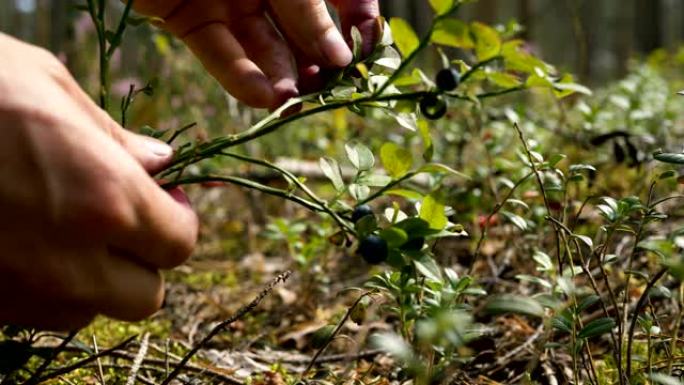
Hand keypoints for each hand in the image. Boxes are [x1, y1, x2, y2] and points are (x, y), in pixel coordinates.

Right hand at [0, 33, 197, 329]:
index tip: (166, 198)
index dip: (178, 219)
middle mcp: (70, 260)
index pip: (179, 243)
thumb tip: (161, 162)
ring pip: (90, 312)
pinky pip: (35, 315)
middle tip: (124, 219)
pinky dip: (44, 289)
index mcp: (104, 199)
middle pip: (145, 296)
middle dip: (144, 260)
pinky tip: (22, 243)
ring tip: (68, 231)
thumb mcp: (47, 85)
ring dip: (95, 280)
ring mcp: (19, 292)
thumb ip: (115, 137)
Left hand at [132, 0, 380, 108]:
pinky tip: (265, 98)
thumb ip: (305, 8)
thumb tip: (341, 57)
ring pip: (261, 48)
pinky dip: (241, 78)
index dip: (358, 23)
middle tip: (329, 88)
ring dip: (281, 75)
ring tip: (293, 98)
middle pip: (301, 31)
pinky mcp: (189, 19)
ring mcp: (227, 3)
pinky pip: (219, 53)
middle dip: (317, 60)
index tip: (365, 53)